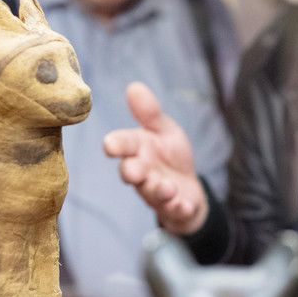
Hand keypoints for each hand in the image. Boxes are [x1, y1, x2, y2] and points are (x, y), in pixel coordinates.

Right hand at [103, 82, 207, 234]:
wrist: (188, 189)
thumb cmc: (170, 157)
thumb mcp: (165, 131)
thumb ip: (150, 114)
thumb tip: (134, 86)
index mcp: (138, 150)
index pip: (124, 145)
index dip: (116, 145)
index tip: (109, 145)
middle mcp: (143, 172)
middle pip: (132, 172)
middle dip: (132, 172)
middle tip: (133, 171)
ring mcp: (158, 193)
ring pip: (153, 193)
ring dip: (159, 190)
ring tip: (168, 187)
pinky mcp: (175, 208)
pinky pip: (175, 210)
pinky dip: (179, 208)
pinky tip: (184, 205)